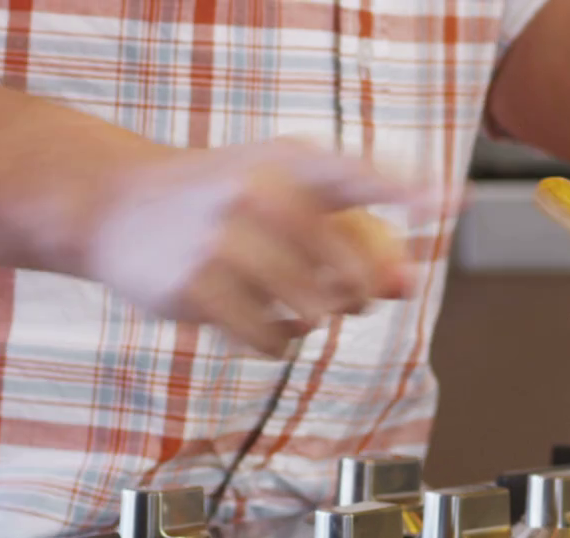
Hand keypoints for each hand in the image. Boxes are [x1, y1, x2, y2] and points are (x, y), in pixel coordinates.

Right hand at [82, 139, 418, 356]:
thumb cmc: (217, 201)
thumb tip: (405, 284)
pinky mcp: (196, 289)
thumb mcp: (278, 194)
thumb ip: (344, 233)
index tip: (450, 203)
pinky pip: (269, 339)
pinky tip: (264, 326)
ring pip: (311, 311)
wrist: (119, 207)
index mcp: (286, 161)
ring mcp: (224, 241)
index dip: (406, 190)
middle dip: (360, 296)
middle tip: (350, 299)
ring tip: (295, 307)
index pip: (356, 176)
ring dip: (315, 322)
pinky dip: (277, 343)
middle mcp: (257, 193)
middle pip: (347, 269)